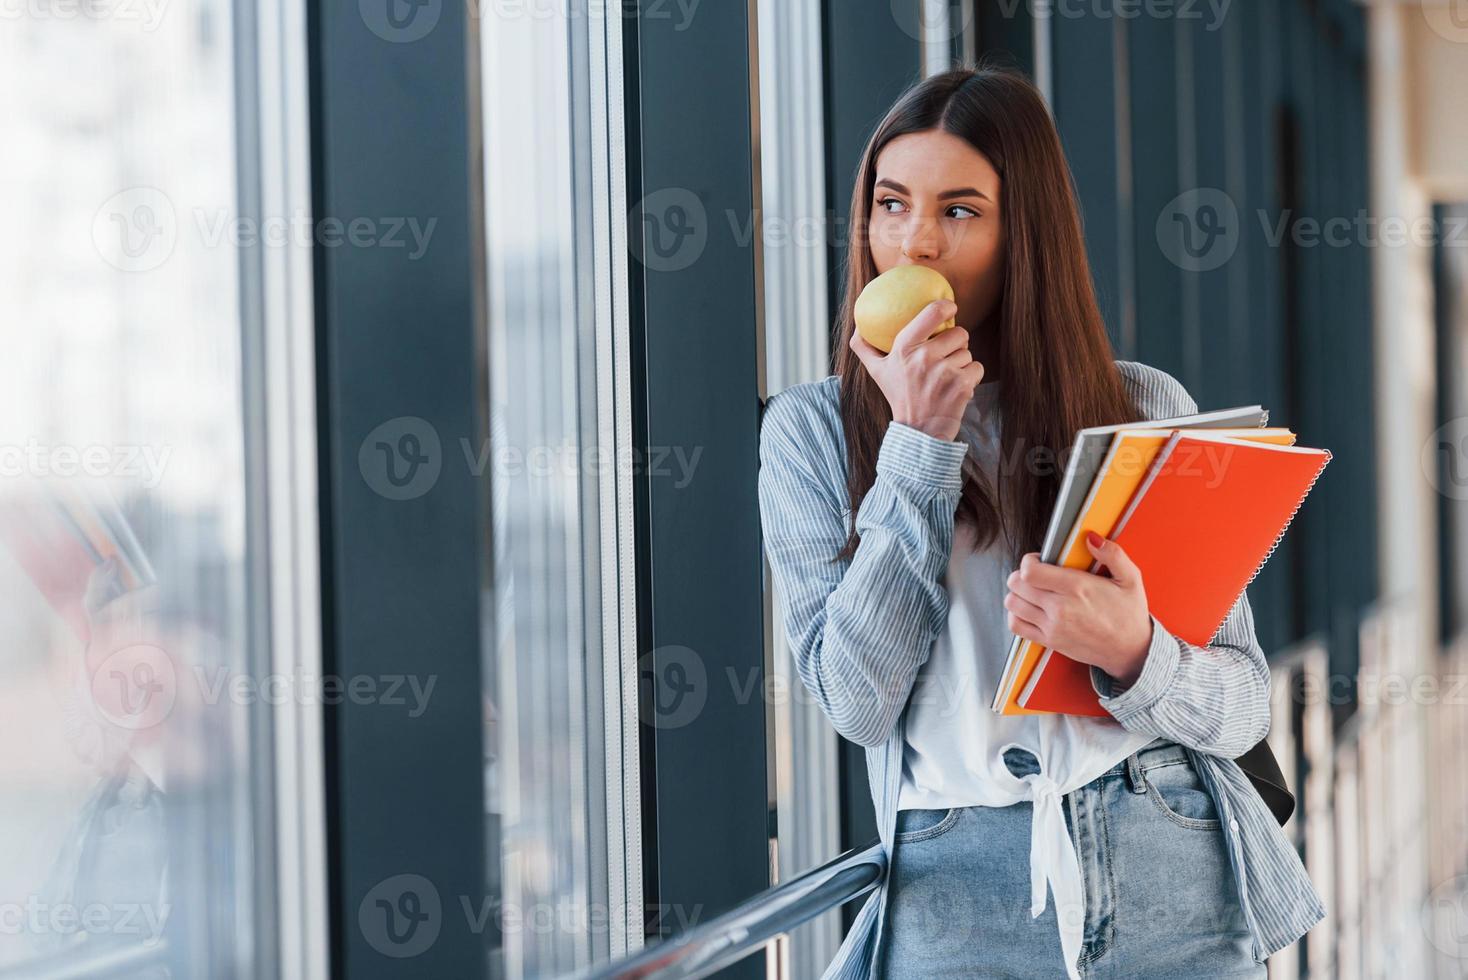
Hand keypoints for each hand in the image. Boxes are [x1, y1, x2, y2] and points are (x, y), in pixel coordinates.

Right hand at [848, 299, 983, 442]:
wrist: (919, 431)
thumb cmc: (898, 397)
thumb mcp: (876, 372)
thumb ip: (863, 347)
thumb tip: (858, 324)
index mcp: (904, 348)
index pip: (932, 314)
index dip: (946, 306)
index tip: (950, 308)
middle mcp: (924, 357)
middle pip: (959, 333)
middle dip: (957, 342)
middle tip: (946, 355)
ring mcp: (944, 371)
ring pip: (968, 352)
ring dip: (961, 362)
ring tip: (946, 377)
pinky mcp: (962, 385)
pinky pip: (977, 367)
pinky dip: (971, 376)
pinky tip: (957, 386)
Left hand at [1003, 531, 1152, 686]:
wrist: (1130, 650)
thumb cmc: (1129, 614)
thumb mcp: (1130, 579)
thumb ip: (1112, 554)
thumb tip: (1091, 538)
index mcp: (1077, 588)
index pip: (1030, 571)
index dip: (1029, 561)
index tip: (1040, 560)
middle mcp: (1060, 608)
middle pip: (1017, 584)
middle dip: (1022, 574)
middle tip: (1036, 574)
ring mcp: (1052, 627)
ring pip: (1012, 603)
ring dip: (1017, 593)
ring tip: (1032, 590)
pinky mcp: (1049, 641)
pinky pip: (1016, 626)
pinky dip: (1016, 615)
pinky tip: (1029, 609)